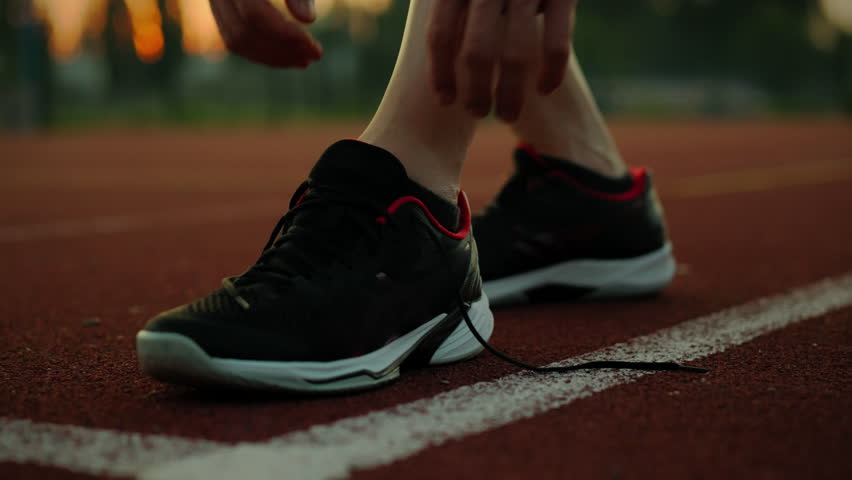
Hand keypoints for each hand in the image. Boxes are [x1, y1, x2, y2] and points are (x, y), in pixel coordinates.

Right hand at [209, 0, 322, 67]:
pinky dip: (260, 51)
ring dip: (272, 56)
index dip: (287, 36)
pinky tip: (286, 54)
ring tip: (303, 59)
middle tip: (314, 57)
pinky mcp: (217, 5)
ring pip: (235, 39)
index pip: (255, 14)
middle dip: (281, 50)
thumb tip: (308, 19)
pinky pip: (232, 37)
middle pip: (244, 31)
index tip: (316, 49)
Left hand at [428, 0, 577, 121]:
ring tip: (506, 115)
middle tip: (477, 113)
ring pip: (515, 56)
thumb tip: (436, 44)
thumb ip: (451, 5)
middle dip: (475, 92)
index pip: (440, 36)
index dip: (440, 74)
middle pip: (476, 54)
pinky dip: (550, 73)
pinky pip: (557, 44)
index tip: (445, 101)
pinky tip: (544, 90)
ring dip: (509, 95)